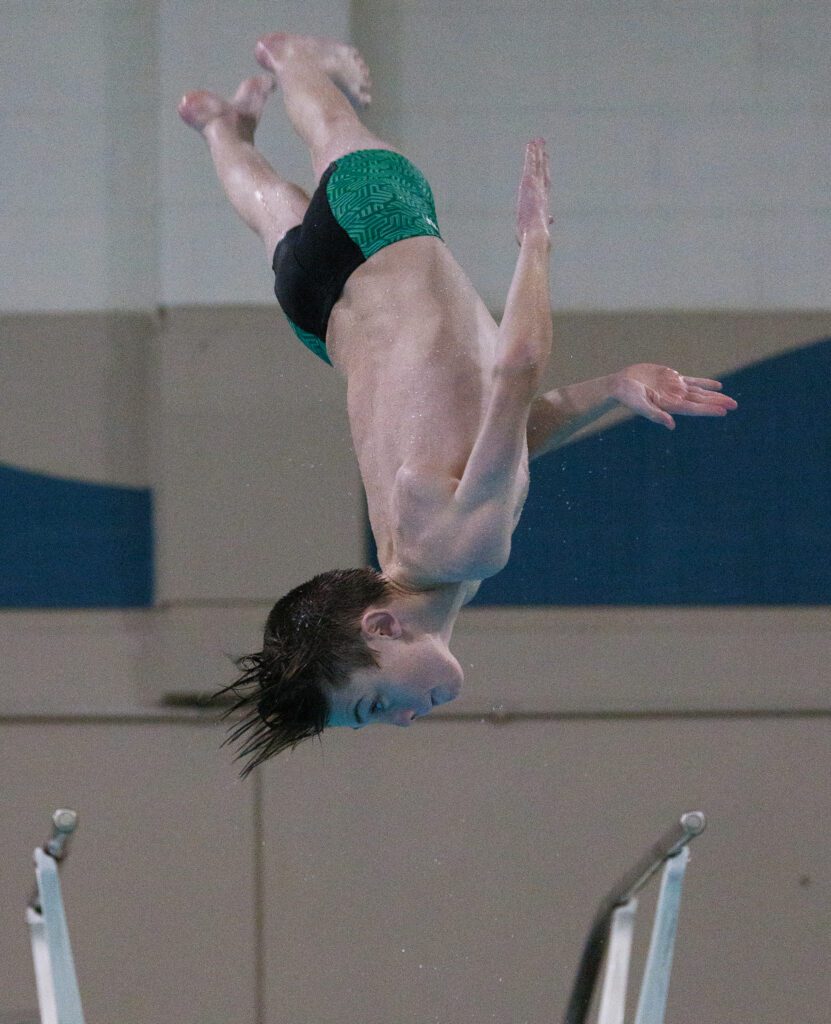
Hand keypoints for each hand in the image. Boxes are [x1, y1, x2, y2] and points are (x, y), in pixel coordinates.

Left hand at [515, 138, 551, 244]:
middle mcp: (541, 192)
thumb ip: (545, 221)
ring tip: (537, 140)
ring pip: (537, 166)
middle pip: (543, 171)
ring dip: (537, 152)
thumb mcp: (539, 229)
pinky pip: (531, 165)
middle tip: (543, 145)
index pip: (545, 184)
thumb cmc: (535, 238)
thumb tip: (552, 219)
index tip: (546, 161)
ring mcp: (536, 187)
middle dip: (542, 158)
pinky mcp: (530, 184)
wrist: (536, 236)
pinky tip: (532, 144)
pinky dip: (532, 155)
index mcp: (543, 203)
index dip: (546, 171)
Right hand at [610, 364, 737, 429]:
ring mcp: (675, 388)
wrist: (619, 385)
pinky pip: (693, 381)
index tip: (723, 411)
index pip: (694, 408)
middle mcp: (676, 398)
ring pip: (699, 392)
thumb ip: (655, 415)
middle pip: (701, 400)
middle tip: (734, 405)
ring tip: (729, 399)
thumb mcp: (640, 405)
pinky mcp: (671, 378)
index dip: (708, 409)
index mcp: (670, 405)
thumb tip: (671, 425)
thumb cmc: (627, 397)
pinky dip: (704, 383)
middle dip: (717, 402)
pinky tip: (717, 385)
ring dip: (714, 395)